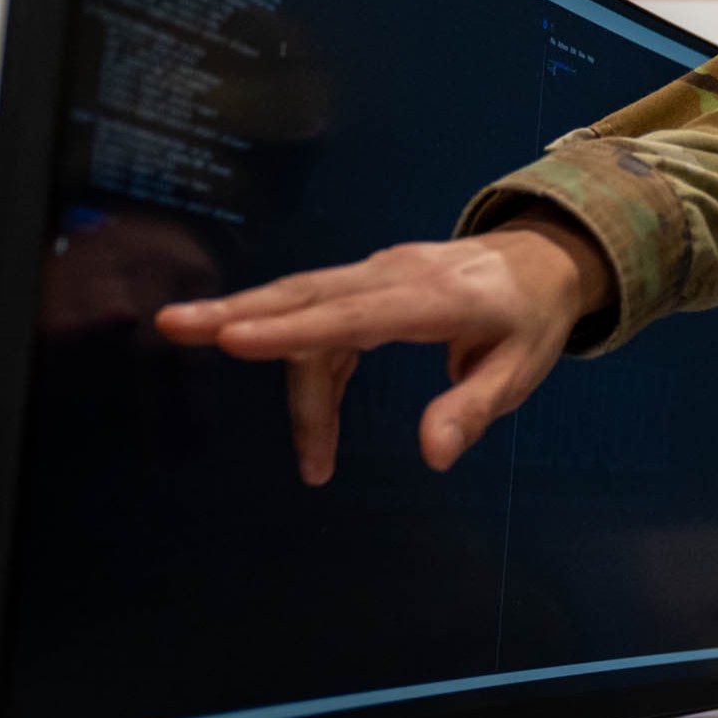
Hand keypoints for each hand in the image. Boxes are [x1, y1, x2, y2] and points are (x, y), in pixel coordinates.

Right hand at [152, 213, 611, 484]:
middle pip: (307, 294)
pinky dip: (304, 364)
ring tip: (281, 431)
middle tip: (173, 326)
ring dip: (270, 354)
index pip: (355, 314)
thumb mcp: (521, 369)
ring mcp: (377, 275)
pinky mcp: (367, 284)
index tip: (235, 339)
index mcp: (437, 297)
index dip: (294, 329)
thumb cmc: (531, 319)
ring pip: (304, 308)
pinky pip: (319, 320)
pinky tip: (318, 428)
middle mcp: (395, 276)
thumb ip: (473, 407)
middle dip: (239, 314)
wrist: (544, 260)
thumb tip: (433, 457)